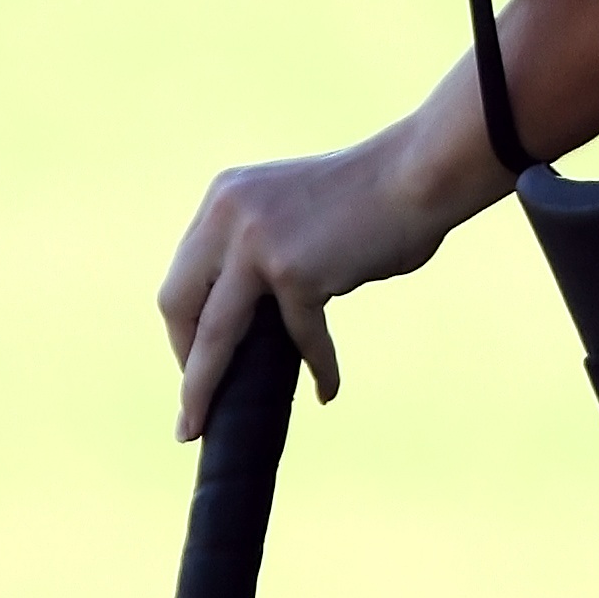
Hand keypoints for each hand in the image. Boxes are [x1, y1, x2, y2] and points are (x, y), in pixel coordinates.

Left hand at [160, 132, 453, 429]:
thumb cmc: (370, 195)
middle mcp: (228, 214)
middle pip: (178, 304)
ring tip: (200, 426)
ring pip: (216, 333)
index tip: (197, 359)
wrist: (419, 171)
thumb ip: (259, 247)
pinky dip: (320, 368)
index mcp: (224, 197)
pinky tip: (329, 389)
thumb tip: (246, 318)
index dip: (185, 325)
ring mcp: (258, 241)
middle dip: (184, 360)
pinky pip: (300, 338)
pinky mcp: (296, 271)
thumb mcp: (290, 209)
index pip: (182, 273)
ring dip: (204, 386)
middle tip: (190, 407)